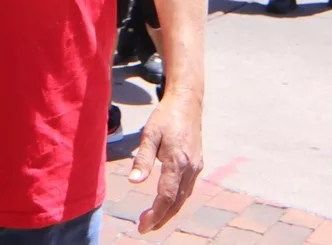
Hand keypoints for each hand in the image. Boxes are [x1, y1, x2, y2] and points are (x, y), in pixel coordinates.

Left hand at [129, 89, 202, 232]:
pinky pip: (187, 189)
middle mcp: (190, 167)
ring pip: (184, 198)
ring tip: (153, 221)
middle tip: (144, 228)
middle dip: (161, 218)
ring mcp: (196, 167)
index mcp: (177, 161)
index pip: (167, 196)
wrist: (187, 102)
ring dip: (169, 212)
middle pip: (177, 202)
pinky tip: (166, 204)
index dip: (155, 214)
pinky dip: (177, 201)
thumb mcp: (149, 134)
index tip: (142, 226)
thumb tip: (134, 181)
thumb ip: (142, 159)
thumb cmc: (165, 117)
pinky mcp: (197, 164)